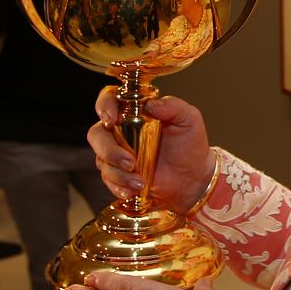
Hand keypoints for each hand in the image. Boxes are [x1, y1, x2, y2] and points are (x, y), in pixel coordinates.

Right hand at [88, 89, 215, 212]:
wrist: (193, 176)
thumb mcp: (189, 119)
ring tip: (140, 181)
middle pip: (97, 134)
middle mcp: (121, 129)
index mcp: (135, 111)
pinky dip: (118, 185)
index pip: (109, 99)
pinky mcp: (118, 172)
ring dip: (118, 173)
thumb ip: (174, 106)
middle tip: (130, 163)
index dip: (104, 106)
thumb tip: (151, 104)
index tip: (111, 120)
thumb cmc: (191, 144)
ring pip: (101, 159)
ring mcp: (117, 152)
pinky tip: (132, 190)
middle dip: (109, 150)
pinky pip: (107, 179)